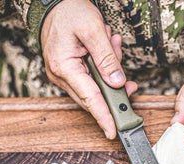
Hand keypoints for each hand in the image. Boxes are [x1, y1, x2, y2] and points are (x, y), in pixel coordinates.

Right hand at [41, 0, 137, 138]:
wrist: (56, 3)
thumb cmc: (70, 12)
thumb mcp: (93, 30)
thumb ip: (107, 58)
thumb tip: (117, 83)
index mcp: (64, 67)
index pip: (89, 98)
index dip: (103, 116)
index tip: (113, 132)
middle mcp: (61, 75)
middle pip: (94, 96)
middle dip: (114, 87)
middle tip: (127, 76)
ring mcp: (64, 74)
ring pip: (96, 86)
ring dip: (109, 69)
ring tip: (110, 42)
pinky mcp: (70, 70)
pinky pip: (92, 77)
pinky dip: (104, 65)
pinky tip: (106, 45)